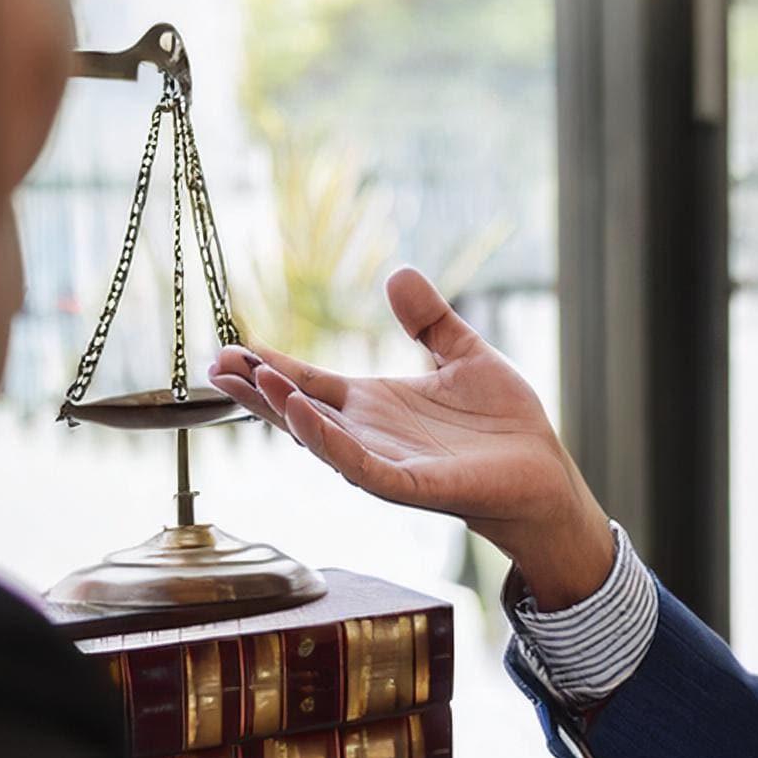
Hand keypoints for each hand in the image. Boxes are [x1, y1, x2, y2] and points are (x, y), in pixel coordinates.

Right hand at [210, 267, 615, 609]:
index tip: (230, 348)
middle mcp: (369, 435)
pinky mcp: (410, 485)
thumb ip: (429, 320)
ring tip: (254, 379)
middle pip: (298, 411)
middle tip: (214, 366)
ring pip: (321, 439)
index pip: (309, 382)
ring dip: (284, 411)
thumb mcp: (463, 355)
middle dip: (256, 391)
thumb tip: (398, 272)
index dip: (270, 366)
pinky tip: (304, 414)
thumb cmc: (503, 424)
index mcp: (374, 405)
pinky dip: (329, 441)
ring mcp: (385, 463)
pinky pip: (360, 465)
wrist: (544, 472)